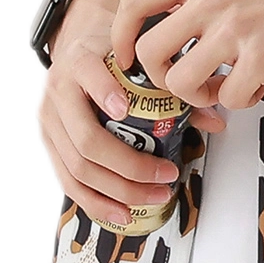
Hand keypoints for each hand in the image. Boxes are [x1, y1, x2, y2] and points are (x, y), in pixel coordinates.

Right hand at [34, 0, 227, 231]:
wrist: (76, 51)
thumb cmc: (107, 52)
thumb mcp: (137, 56)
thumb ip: (173, 84)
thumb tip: (213, 121)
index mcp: (80, 59)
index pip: (87, 73)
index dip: (104, 93)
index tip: (124, 110)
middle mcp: (59, 90)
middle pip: (87, 139)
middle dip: (130, 166)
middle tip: (165, 175)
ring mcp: (50, 120)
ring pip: (78, 168)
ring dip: (118, 190)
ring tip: (153, 196)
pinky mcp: (50, 144)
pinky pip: (69, 182)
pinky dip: (97, 202)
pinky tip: (122, 212)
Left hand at [109, 0, 263, 111]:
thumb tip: (173, 27)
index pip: (135, 2)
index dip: (120, 37)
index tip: (126, 57)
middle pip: (148, 51)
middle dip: (159, 78)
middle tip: (182, 81)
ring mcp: (236, 28)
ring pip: (182, 81)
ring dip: (198, 95)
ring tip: (221, 87)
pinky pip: (229, 97)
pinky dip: (240, 99)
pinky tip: (258, 84)